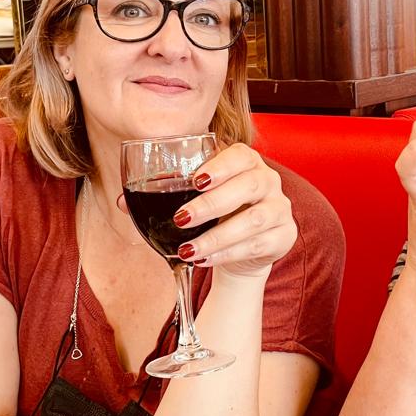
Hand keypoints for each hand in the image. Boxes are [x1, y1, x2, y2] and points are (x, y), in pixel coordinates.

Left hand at [172, 143, 296, 278]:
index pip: (241, 156)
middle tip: (181, 218)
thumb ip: (178, 189)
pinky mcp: (285, 236)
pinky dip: (227, 254)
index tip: (195, 181)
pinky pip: (257, 245)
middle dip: (212, 204)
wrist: (241, 247)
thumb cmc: (218, 211)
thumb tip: (130, 196)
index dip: (220, 167)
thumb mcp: (203, 194)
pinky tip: (204, 259)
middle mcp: (269, 181)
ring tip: (187, 249)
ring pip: (254, 220)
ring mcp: (280, 209)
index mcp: (249, 162)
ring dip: (216, 236)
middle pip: (248, 186)